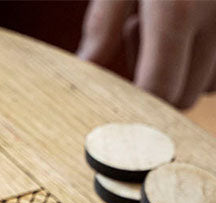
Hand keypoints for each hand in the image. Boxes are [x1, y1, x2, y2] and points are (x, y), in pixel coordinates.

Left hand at [78, 0, 215, 108]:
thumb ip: (102, 24)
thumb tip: (83, 67)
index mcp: (176, 12)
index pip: (158, 91)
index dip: (135, 105)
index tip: (113, 100)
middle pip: (183, 96)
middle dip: (154, 89)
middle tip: (135, 39)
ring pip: (209, 83)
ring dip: (184, 72)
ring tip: (164, 25)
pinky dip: (206, 57)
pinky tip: (191, 24)